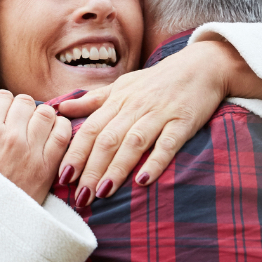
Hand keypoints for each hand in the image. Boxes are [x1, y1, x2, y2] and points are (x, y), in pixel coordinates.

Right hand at [0, 90, 71, 204]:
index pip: (4, 97)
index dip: (3, 105)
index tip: (2, 118)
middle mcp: (10, 138)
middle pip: (26, 102)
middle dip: (22, 110)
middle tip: (18, 126)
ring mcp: (31, 153)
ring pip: (47, 113)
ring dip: (41, 118)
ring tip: (35, 131)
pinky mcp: (48, 168)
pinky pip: (63, 133)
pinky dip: (61, 129)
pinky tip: (52, 137)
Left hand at [57, 40, 261, 205]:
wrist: (201, 65)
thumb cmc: (158, 80)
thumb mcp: (123, 85)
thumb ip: (92, 100)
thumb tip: (60, 110)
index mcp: (118, 100)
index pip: (90, 129)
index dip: (75, 153)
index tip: (63, 177)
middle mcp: (135, 106)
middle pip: (108, 139)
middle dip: (91, 169)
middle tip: (80, 196)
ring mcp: (160, 113)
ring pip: (133, 142)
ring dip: (117, 168)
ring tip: (103, 193)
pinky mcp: (183, 121)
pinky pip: (168, 143)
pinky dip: (155, 161)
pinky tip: (143, 181)